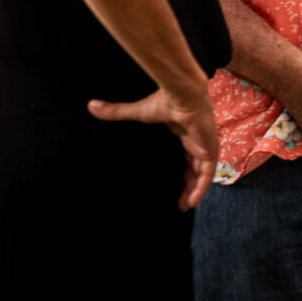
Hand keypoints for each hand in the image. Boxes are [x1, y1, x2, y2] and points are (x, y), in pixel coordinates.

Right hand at [88, 83, 220, 211]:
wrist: (183, 94)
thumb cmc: (164, 101)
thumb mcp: (139, 112)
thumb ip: (118, 112)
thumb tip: (91, 105)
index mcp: (186, 134)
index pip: (188, 157)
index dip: (184, 171)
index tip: (176, 185)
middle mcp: (198, 141)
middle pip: (195, 169)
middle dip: (189, 185)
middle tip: (180, 202)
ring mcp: (206, 145)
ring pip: (202, 174)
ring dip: (195, 190)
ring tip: (185, 206)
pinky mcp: (210, 149)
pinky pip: (207, 174)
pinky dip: (201, 188)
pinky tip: (193, 202)